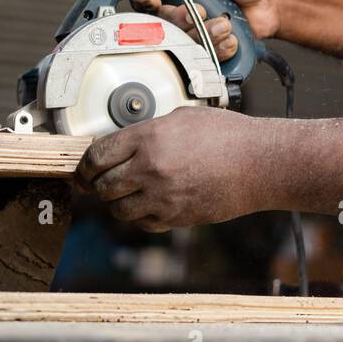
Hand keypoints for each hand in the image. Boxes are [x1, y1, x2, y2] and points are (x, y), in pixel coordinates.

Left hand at [74, 107, 275, 230]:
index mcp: (149, 138)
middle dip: (96, 185)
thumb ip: (149, 131)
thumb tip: (125, 143)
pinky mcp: (175, 217)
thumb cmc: (228, 135)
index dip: (84, 165)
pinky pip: (143, 223)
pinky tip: (149, 204)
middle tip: (98, 183)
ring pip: (118, 210)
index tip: (83, 170)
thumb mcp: (182, 118)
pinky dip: (140, 216)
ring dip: (117, 203)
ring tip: (126, 194)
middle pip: (102, 186)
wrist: (259, 164)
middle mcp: (150, 168)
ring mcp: (162, 196)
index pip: (97, 156)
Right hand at [130, 0, 285, 61]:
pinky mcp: (209, 43)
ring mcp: (196, 23)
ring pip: (181, 39)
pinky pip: (202, 53)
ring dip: (205, 31)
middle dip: (179, 18)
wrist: (278, 1)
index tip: (152, 0)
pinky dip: (218, 44)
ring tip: (224, 21)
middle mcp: (183, 1)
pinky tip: (230, 33)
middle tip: (199, 11)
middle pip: (159, 20)